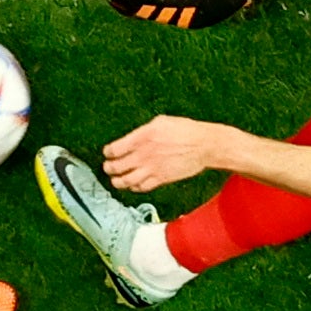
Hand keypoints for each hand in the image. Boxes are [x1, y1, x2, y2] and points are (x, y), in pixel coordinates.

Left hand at [102, 113, 231, 192]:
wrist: (203, 145)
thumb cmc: (185, 130)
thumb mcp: (160, 122)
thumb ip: (143, 131)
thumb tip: (132, 138)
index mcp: (141, 137)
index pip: (114, 149)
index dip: (107, 152)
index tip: (107, 153)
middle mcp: (143, 154)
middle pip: (116, 167)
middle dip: (108, 168)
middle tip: (108, 167)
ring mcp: (152, 168)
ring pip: (126, 181)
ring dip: (117, 182)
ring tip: (116, 180)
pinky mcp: (161, 179)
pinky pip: (142, 187)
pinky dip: (134, 188)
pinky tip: (133, 184)